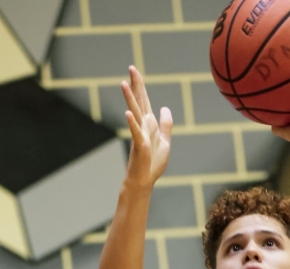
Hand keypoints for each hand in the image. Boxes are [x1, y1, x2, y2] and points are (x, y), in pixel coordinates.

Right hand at [122, 64, 172, 188]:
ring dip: (130, 98)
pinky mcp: (140, 146)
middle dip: (135, 85)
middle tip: (131, 67)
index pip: (144, 101)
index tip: (134, 70)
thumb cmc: (152, 163)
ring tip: (123, 83)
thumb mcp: (165, 141)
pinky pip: (135, 132)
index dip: (140, 86)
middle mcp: (143, 126)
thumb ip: (166, 124)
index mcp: (149, 124)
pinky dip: (132, 122)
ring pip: (135, 113)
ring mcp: (140, 135)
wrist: (144, 180)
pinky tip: (128, 113)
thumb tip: (165, 108)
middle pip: (139, 102)